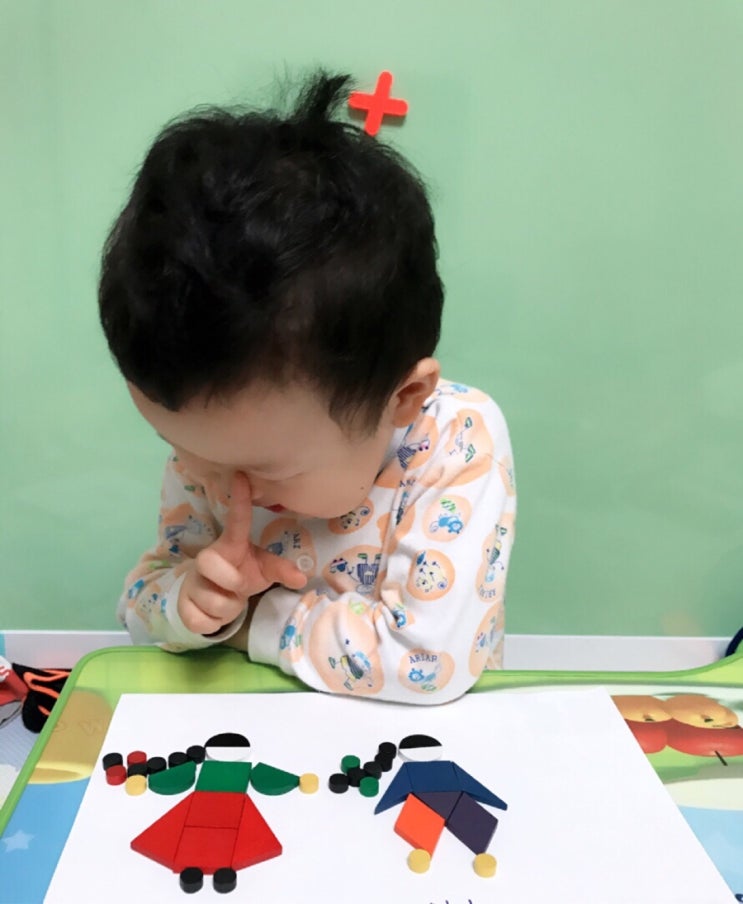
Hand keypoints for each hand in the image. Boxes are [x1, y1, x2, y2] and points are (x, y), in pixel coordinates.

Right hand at [177, 472, 306, 634]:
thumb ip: (280, 571)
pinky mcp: (182, 604)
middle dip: (231, 583)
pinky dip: (214, 623)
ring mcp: (192, 580)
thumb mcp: (261, 571)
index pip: (236, 520)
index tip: (242, 476)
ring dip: (226, 608)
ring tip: (226, 599)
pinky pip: (202, 620)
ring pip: (212, 602)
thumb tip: (301, 578)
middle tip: (238, 588)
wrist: (209, 600)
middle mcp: (207, 559)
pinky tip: (212, 612)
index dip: (239, 499)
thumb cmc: (238, 576)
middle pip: (210, 565)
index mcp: (230, 546)